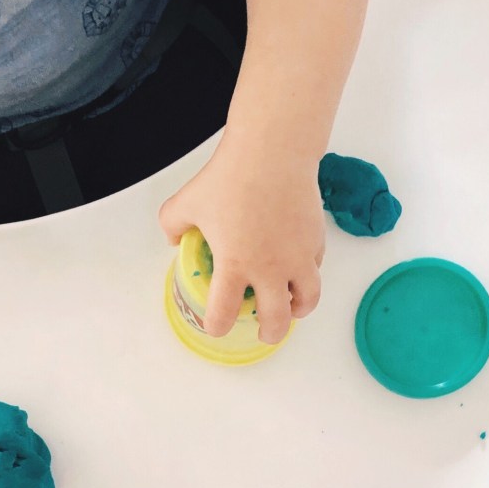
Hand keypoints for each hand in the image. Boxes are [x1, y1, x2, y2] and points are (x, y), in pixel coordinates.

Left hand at [159, 131, 324, 344]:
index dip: (216, 326)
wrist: (272, 152)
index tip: (215, 325)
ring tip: (292, 309)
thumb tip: (173, 239)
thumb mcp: (187, 200)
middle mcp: (270, 269)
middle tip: (265, 333)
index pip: (224, 315)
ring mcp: (298, 258)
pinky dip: (307, 276)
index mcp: (235, 265)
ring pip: (307, 301)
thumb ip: (173, 224)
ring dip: (298, 311)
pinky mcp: (316, 242)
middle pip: (275, 322)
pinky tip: (299, 268)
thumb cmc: (231, 176)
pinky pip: (315, 269)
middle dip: (269, 334)